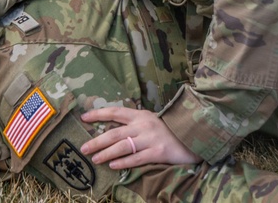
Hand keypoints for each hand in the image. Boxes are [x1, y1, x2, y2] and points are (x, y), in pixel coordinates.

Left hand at [80, 106, 198, 168]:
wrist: (194, 137)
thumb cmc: (170, 130)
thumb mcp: (152, 121)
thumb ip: (135, 123)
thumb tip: (113, 129)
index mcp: (141, 115)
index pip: (116, 112)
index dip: (99, 113)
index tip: (84, 117)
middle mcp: (144, 125)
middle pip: (115, 132)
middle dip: (97, 140)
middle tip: (83, 148)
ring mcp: (151, 139)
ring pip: (123, 146)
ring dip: (106, 153)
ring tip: (95, 159)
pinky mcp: (158, 152)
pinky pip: (136, 159)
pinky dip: (123, 162)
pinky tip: (113, 165)